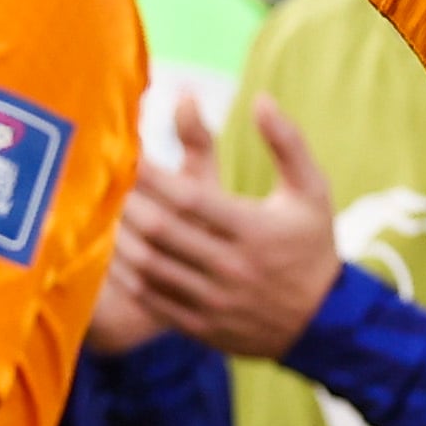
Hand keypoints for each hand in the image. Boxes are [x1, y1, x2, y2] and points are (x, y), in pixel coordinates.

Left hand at [113, 96, 343, 362]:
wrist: (323, 322)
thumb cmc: (312, 244)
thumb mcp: (312, 191)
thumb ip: (287, 143)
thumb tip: (261, 98)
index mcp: (256, 230)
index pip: (189, 198)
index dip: (152, 176)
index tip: (127, 154)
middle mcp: (232, 268)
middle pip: (161, 231)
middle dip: (126, 202)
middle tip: (104, 179)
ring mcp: (214, 301)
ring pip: (148, 265)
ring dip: (119, 235)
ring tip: (103, 209)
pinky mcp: (200, 327)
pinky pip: (149, 297)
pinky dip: (125, 272)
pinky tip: (113, 248)